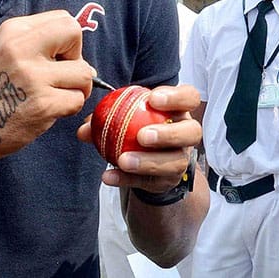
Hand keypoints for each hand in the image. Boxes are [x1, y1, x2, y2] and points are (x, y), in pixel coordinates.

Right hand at [0, 11, 93, 169]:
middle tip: (61, 75)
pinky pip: (78, 99)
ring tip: (54, 95)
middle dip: (77, 57)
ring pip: (84, 72)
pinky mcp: (43, 104)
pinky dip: (70, 107)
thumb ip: (45, 44)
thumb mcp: (11, 51)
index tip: (54, 58)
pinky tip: (50, 110)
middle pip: (75, 34)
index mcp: (13, 30)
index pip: (64, 19)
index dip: (67, 40)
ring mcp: (32, 76)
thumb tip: (87, 60)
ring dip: (77, 88)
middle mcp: (20, 48)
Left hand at [77, 84, 201, 193]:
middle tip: (142, 136)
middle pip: (192, 132)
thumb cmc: (139, 126)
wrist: (146, 159)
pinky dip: (127, 179)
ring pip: (174, 162)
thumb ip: (108, 116)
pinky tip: (109, 176)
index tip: (152, 99)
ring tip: (123, 160)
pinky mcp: (168, 180)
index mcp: (179, 110)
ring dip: (147, 162)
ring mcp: (181, 159)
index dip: (176, 97)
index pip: (189, 97)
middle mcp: (187, 134)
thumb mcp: (127, 115)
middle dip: (169, 134)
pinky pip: (149, 182)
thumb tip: (86, 125)